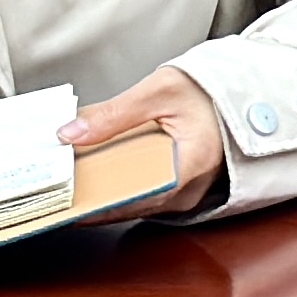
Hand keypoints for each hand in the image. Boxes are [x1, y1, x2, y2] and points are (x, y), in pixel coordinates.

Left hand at [64, 63, 228, 221]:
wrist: (243, 94)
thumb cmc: (210, 92)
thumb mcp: (160, 91)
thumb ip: (114, 113)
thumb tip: (70, 133)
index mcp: (186, 170)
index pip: (128, 199)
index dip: (90, 200)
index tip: (60, 198)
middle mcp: (187, 193)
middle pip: (126, 205)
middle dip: (89, 196)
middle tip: (53, 186)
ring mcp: (184, 196)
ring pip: (132, 203)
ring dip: (101, 192)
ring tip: (66, 179)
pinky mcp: (178, 191)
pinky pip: (141, 196)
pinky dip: (117, 187)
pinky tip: (94, 174)